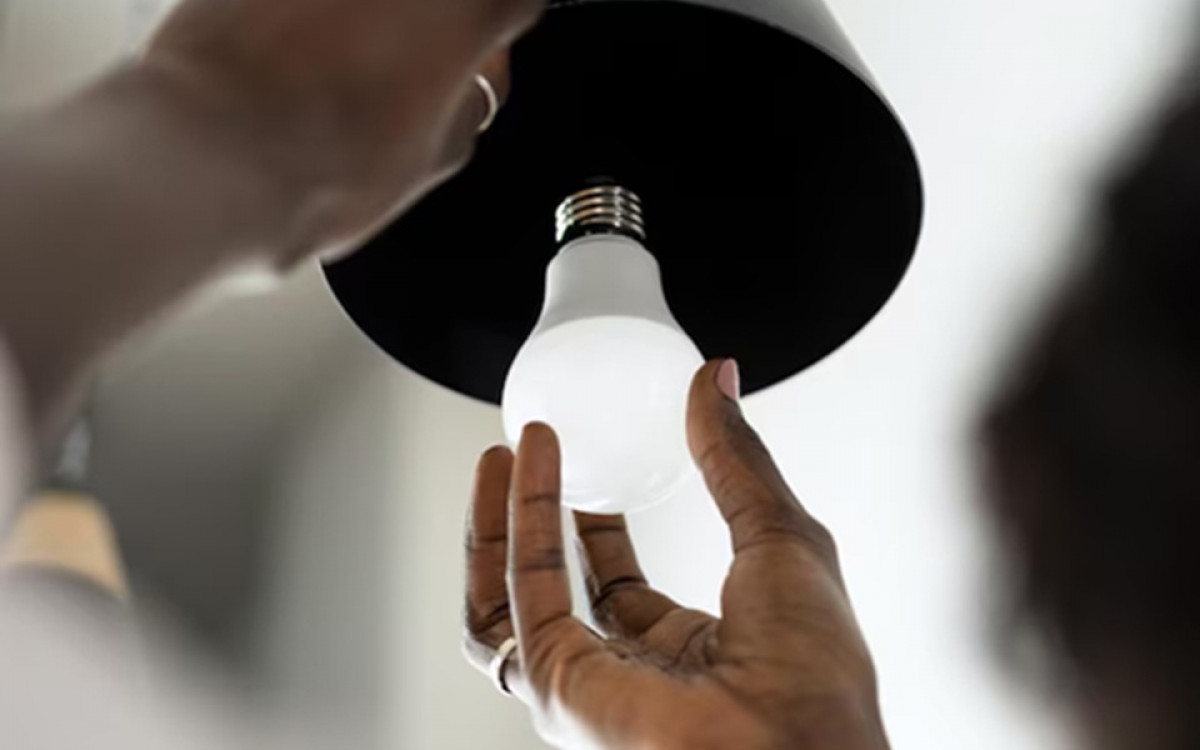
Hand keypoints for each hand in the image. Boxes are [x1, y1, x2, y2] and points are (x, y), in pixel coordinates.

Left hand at [143, 0, 539, 262]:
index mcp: (462, 10)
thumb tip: (467, 92)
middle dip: (427, 24)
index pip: (514, 3)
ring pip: (368, 2)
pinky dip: (305, 18)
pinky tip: (290, 58)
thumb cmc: (316, 169)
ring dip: (364, 21)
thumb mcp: (433, 161)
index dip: (497, 35)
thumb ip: (470, 106)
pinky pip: (304, 2)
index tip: (480, 58)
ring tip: (336, 72)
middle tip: (404, 73)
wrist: (210, 160)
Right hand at [464, 360, 888, 749]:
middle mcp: (631, 671)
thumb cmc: (813, 677)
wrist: (796, 744)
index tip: (587, 474)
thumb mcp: (781, 538)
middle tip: (526, 457)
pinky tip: (516, 471)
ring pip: (512, 600)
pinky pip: (516, 598)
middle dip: (533, 521)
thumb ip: (736, 460)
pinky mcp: (559, 684)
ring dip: (501, 522)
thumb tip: (718, 382)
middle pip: (556, 595)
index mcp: (690, 649)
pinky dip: (510, 527)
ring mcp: (591, 684)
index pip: (623, 589)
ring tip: (502, 457)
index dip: (598, 530)